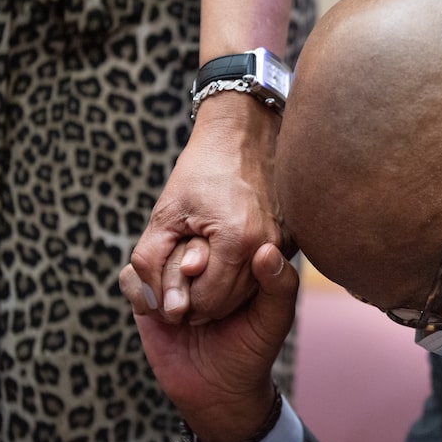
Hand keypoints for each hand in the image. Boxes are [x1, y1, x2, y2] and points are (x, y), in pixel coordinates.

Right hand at [121, 241, 298, 441]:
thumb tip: (268, 250)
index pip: (210, 235)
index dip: (201, 251)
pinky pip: (130, 279)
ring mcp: (170, 277)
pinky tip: (162, 316)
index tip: (197, 268)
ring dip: (162, 286)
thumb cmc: (253, 348)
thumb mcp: (275, 318)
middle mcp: (199, 262)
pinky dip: (141, 294)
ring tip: (178, 313)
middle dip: (178, 269)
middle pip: (176, 243)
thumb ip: (280, 285)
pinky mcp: (146, 296)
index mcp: (231, 258)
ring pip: (150, 260)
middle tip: (185, 296)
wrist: (218, 388)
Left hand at [129, 97, 291, 322]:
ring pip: (247, 292)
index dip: (182, 300)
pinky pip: (260, 273)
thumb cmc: (201, 170)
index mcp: (237, 240)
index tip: (169, 283)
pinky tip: (223, 252)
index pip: (208, 302)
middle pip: (230, 302)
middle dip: (201, 297)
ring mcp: (284, 243)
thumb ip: (150, 262)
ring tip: (202, 260)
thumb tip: (156, 305)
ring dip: (221, 287)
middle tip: (182, 274)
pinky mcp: (291, 240)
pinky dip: (239, 272)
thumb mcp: (163, 214)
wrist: (243, 135)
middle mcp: (268, 245)